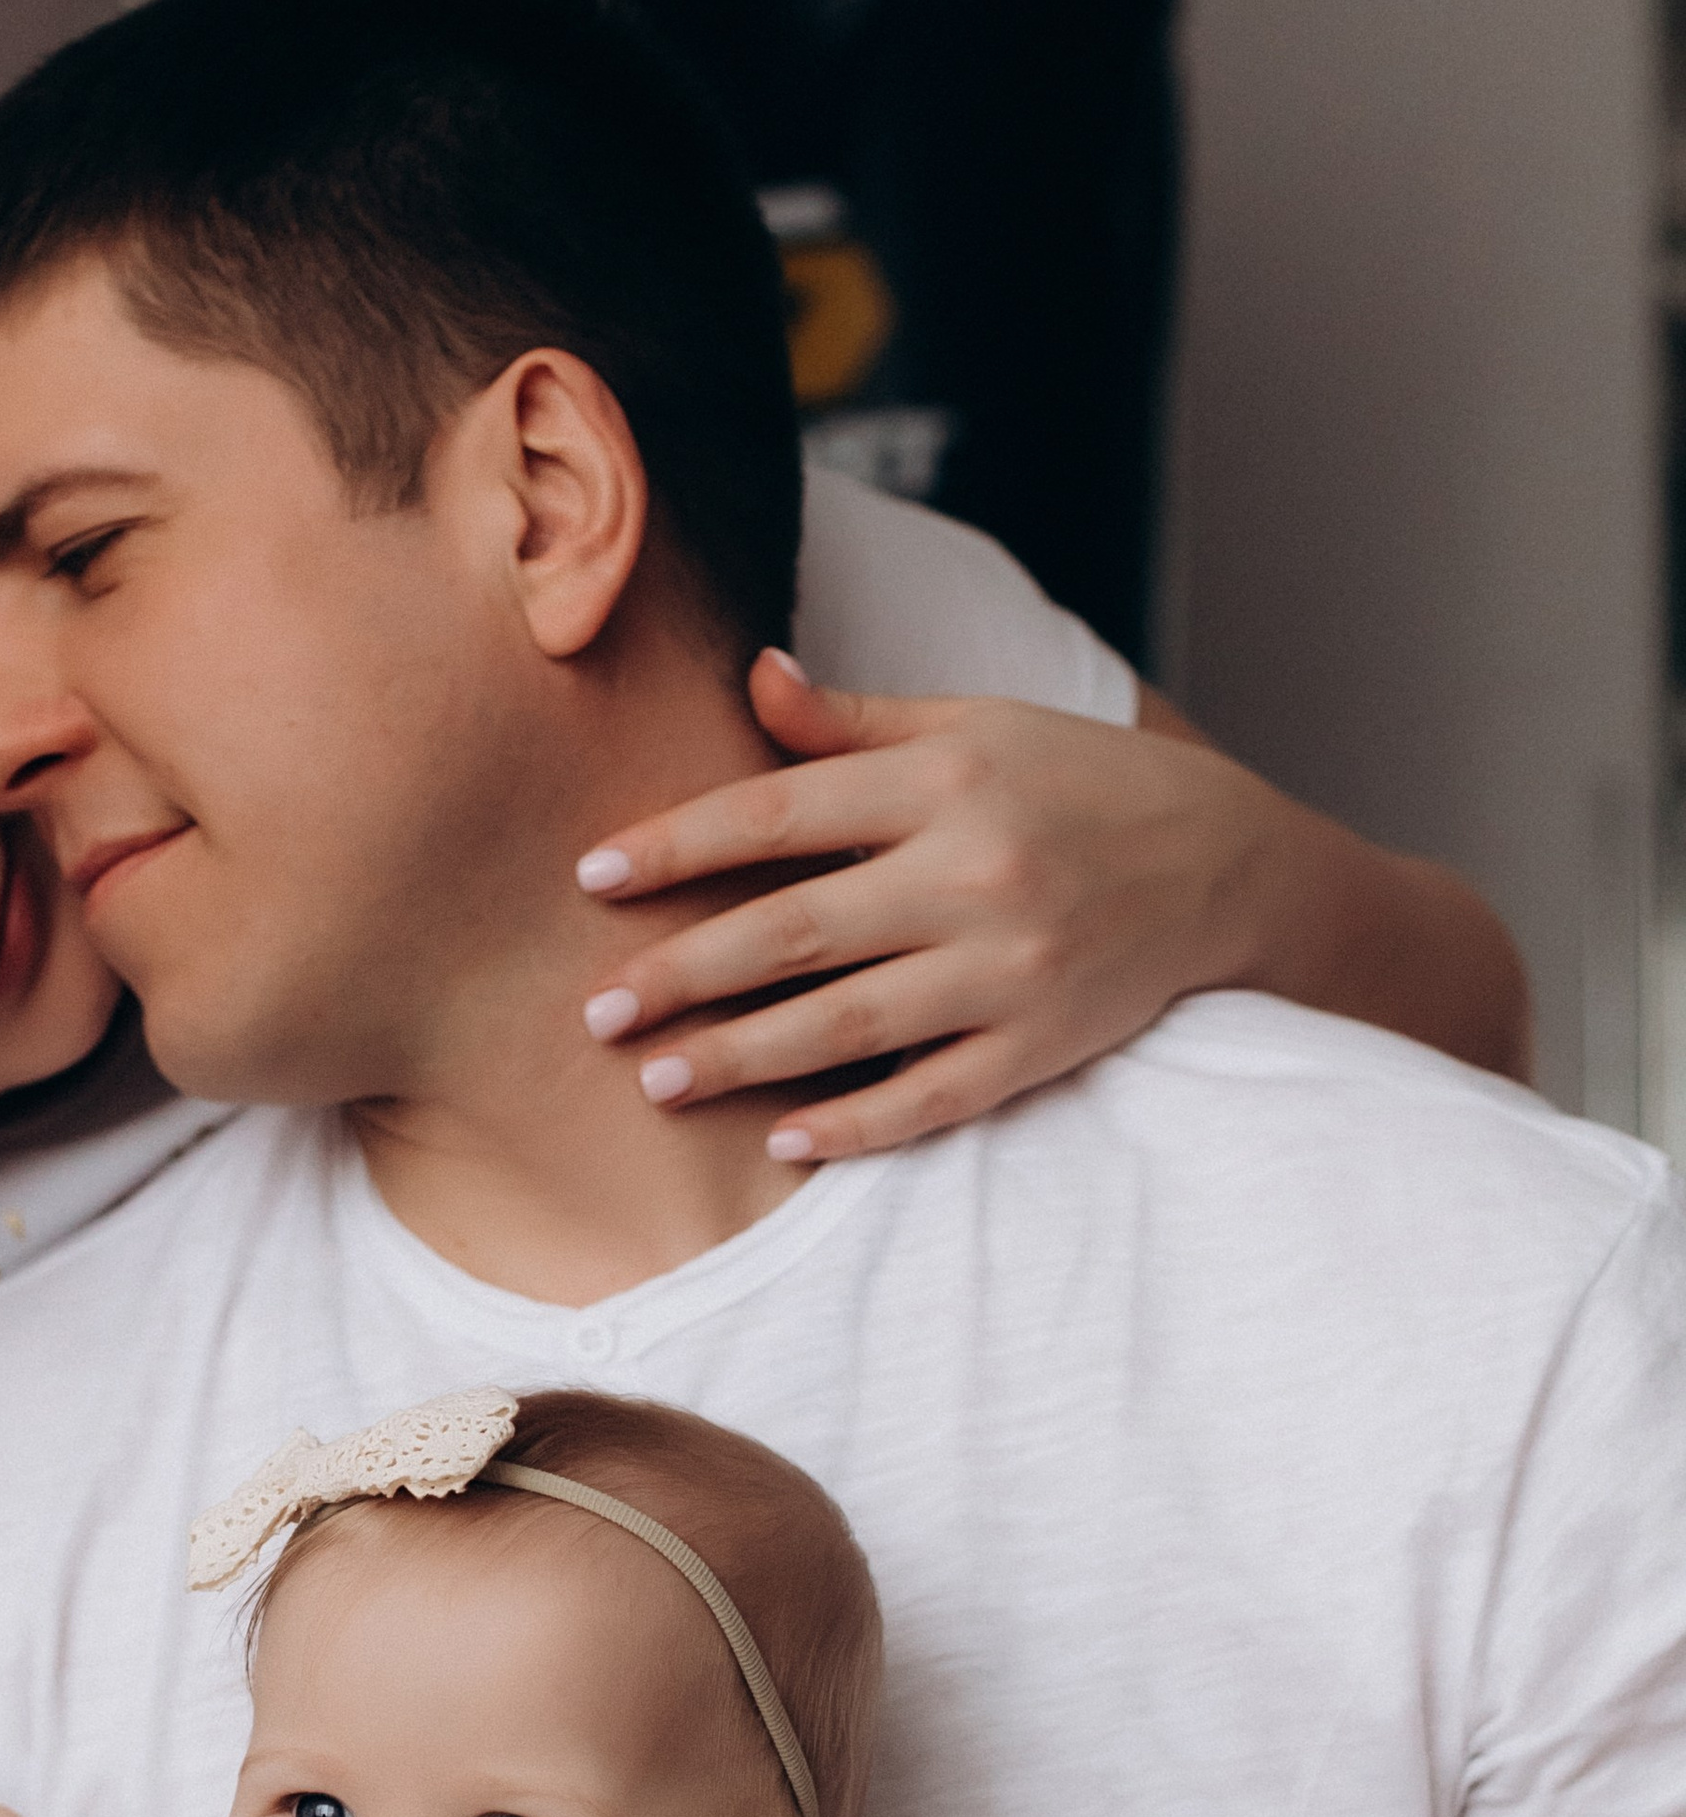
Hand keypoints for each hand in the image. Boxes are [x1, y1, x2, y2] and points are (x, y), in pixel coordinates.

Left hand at [576, 654, 1287, 1159]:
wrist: (1224, 862)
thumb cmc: (1072, 782)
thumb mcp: (972, 725)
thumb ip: (852, 722)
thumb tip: (748, 676)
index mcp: (944, 780)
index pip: (779, 813)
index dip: (678, 845)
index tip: (592, 877)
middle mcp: (975, 873)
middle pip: (796, 931)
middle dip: (685, 973)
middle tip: (598, 1010)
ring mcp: (1010, 970)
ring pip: (850, 1025)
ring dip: (744, 1058)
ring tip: (658, 1082)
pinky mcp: (1041, 1047)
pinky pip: (931, 1097)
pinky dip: (856, 1125)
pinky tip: (784, 1141)